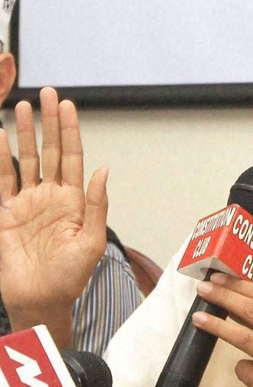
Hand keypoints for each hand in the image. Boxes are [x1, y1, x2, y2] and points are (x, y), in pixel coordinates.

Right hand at [0, 87, 107, 346]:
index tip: (68, 105)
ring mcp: (28, 201)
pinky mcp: (6, 212)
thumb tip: (104, 168)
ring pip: (26, 159)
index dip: (71, 131)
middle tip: (47, 93)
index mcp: (75, 200)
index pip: (74, 157)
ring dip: (23, 133)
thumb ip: (97, 204)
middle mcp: (52, 195)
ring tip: (22, 106)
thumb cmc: (70, 275)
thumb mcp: (91, 241)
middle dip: (49, 122)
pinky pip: (1, 179)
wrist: (40, 299)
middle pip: (51, 150)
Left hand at [192, 273, 252, 386]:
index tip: (218, 278)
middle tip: (204, 289)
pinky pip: (245, 369)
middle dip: (225, 297)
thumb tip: (235, 299)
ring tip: (199, 318)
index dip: (240, 285)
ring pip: (245, 338)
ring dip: (217, 325)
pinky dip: (241, 366)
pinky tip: (248, 369)